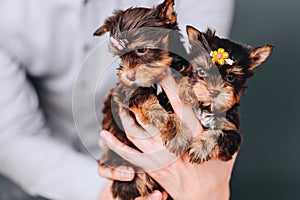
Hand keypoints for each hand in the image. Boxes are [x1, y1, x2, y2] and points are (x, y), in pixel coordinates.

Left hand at [99, 71, 236, 198]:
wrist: (204, 198)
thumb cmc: (216, 172)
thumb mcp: (227, 146)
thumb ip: (222, 125)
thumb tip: (218, 103)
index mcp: (194, 135)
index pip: (179, 103)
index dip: (168, 85)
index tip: (160, 71)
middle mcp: (173, 143)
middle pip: (153, 114)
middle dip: (142, 95)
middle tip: (136, 81)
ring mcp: (159, 156)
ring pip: (136, 130)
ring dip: (127, 114)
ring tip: (123, 99)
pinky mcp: (150, 167)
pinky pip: (128, 155)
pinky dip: (114, 145)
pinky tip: (103, 134)